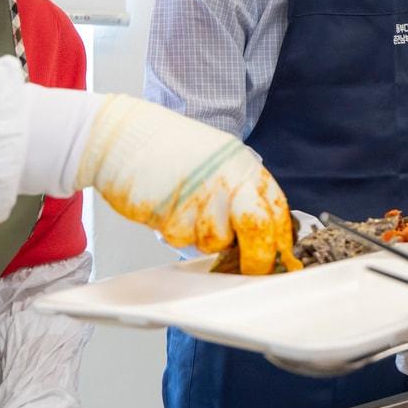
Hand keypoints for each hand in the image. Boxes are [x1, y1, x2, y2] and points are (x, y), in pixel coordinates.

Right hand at [75, 94, 300, 273]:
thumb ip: (241, 193)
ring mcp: (201, 197)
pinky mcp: (172, 214)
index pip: (276, 210)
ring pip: (216, 242)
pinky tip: (167, 207)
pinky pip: (183, 240)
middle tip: (252, 268)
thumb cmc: (172, 150)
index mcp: (243, 166)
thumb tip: (263, 232)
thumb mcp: (220, 162)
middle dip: (258, 259)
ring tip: (186, 208)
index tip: (280, 258)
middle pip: (258, 231)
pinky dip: (176, 232)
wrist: (127, 138)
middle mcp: (228, 180)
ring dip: (203, 237)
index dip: (280, 240)